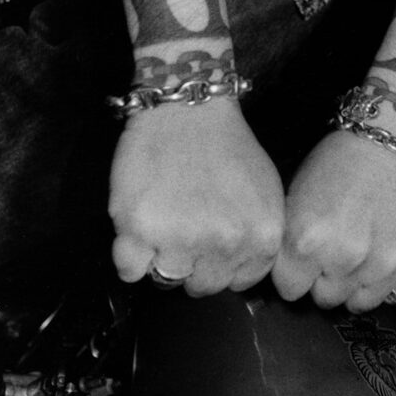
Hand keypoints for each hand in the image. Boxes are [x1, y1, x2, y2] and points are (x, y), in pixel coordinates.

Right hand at [108, 98, 284, 294]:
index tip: (212, 241)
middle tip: (184, 227)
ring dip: (160, 257)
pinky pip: (128, 271)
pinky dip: (129, 255)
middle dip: (193, 262)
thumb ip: (259, 237)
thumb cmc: (227, 147)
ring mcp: (180, 239)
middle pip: (202, 286)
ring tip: (162, 221)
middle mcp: (224, 244)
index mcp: (261, 238)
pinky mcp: (137, 230)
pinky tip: (138, 228)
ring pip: (166, 279)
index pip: (239, 282)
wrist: (186, 109)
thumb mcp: (267, 193)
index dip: (223, 263)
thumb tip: (237, 272)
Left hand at [271, 130, 395, 312]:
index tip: (302, 258)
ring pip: (360, 303)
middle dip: (325, 278)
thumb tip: (282, 276)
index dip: (294, 272)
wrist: (391, 139)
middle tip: (334, 248)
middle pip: (324, 299)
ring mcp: (383, 265)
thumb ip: (287, 242)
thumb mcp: (295, 196)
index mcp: (306, 240)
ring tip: (362, 248)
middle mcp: (344, 257)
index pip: (289, 290)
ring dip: (358, 282)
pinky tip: (387, 249)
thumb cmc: (338, 162)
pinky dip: (392, 279)